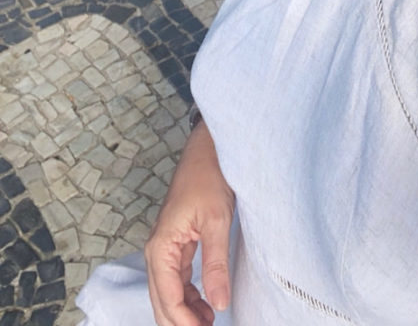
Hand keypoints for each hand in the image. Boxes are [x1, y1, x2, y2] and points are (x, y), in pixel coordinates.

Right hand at [145, 120, 235, 325]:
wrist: (206, 151)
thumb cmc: (209, 177)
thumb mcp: (216, 221)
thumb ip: (216, 264)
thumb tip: (218, 303)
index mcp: (161, 247)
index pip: (167, 297)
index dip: (185, 322)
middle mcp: (157, 250)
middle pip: (161, 300)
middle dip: (179, 322)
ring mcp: (165, 248)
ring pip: (167, 293)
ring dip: (184, 312)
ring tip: (209, 323)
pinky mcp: (176, 244)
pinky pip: (175, 279)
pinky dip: (187, 296)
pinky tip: (204, 306)